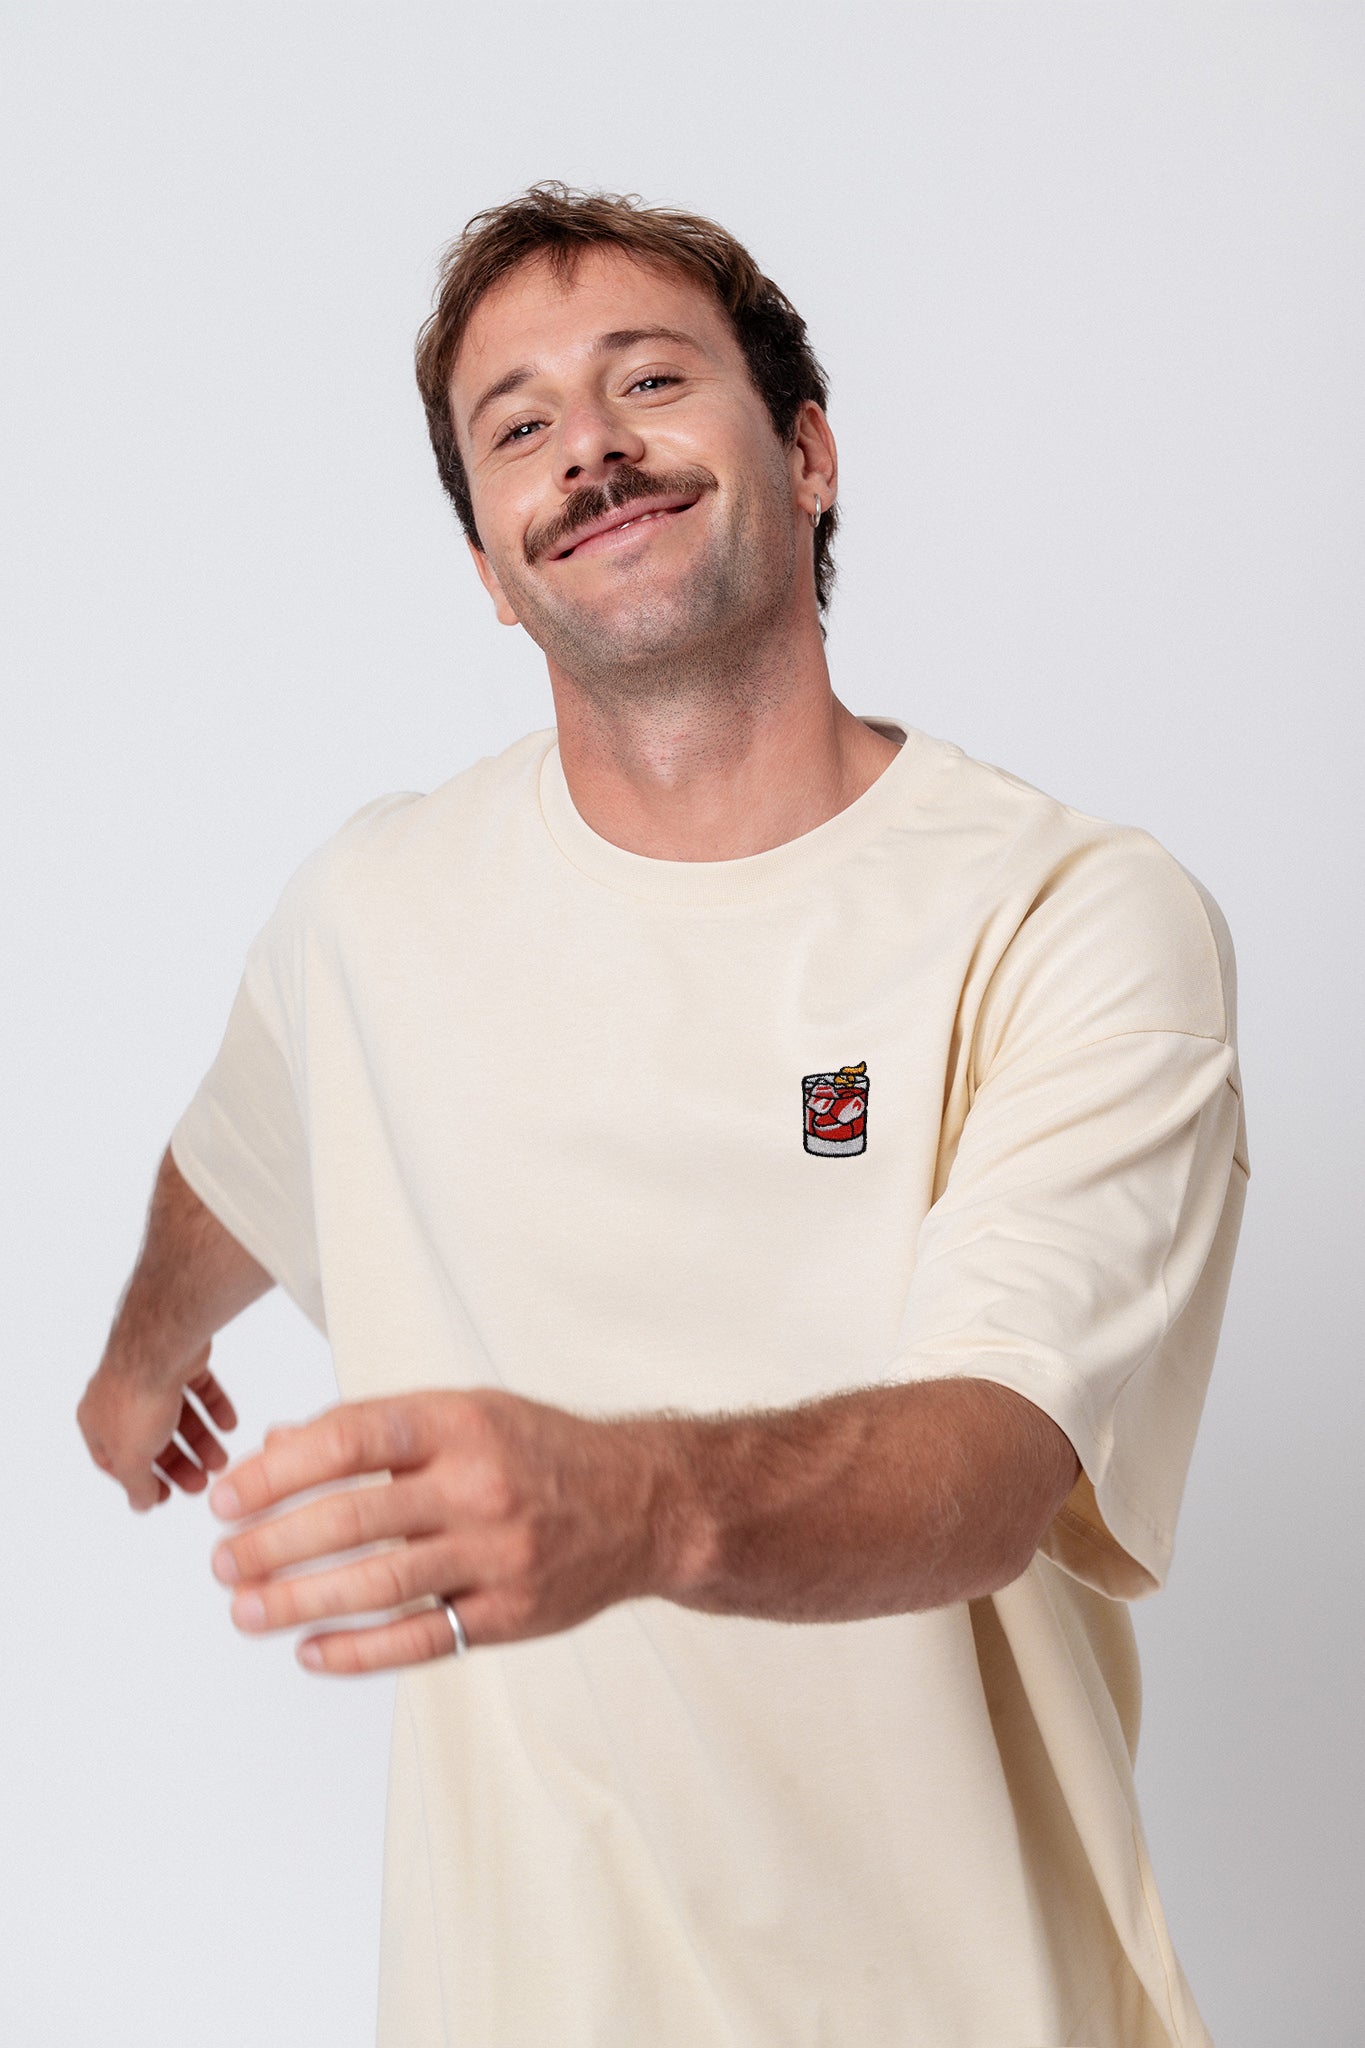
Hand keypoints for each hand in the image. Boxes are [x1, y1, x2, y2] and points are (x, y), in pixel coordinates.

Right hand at [78, 1341, 238, 1511]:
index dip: (139, 1481)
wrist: (163, 1346)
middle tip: (201, 1484)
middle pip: (150, 1439)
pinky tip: (229, 1426)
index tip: (164, 1496)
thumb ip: (136, 1484)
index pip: (114, 1460)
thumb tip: (141, 1505)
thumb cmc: (137, 1402)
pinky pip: (199, 1390)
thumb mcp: (131, 1458)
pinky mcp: (180, 1360)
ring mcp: (150, 1375)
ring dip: (200, 1441)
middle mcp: (119, 1396)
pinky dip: (214, 1408)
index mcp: (97, 1420)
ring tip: (221, 1461)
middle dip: (177, 1464)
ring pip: (177, 1416)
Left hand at [207, 1388, 676, 1674]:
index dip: (278, 1470)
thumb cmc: (538, 1451)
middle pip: (354, 1519)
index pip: (351, 1439)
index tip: (226, 1496)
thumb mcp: (465, 1414)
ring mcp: (496, 1554)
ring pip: (379, 1585)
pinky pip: (421, 1639)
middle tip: (221, 1562)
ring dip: (299, 1602)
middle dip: (272, 1544)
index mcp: (460, 1423)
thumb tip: (277, 1447)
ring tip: (245, 1611)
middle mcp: (478, 1485)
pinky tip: (311, 1652)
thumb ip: (375, 1430)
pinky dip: (359, 1651)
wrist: (645, 1503)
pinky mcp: (510, 1613)